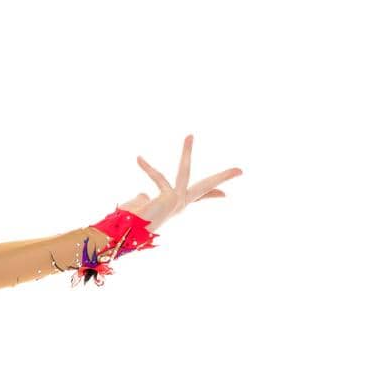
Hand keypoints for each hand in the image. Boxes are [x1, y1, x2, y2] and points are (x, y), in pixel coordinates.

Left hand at [119, 135, 241, 230]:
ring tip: (189, 135)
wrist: (128, 233)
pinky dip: (147, 168)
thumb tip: (143, 194)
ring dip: (186, 152)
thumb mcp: (141, 207)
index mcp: (176, 207)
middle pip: (205, 188)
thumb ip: (143, 199)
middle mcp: (179, 205)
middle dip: (223, 178)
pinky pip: (158, 178)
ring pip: (184, 172)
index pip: (198, 198)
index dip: (212, 194)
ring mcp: (176, 202)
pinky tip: (138, 159)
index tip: (225, 195)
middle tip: (240, 170)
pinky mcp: (170, 198)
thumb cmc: (132, 223)